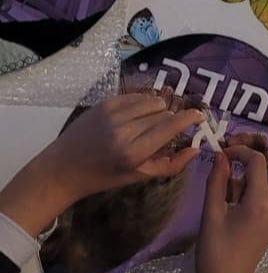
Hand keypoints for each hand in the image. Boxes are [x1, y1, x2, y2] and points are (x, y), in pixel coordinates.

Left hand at [0, 94, 202, 239]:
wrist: (62, 169)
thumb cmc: (102, 177)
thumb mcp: (137, 176)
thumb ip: (170, 165)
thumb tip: (196, 148)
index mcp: (134, 152)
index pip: (172, 125)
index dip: (190, 118)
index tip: (199, 117)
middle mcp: (125, 130)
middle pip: (165, 113)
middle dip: (170, 120)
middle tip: (164, 131)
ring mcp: (113, 114)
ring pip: (154, 101)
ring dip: (158, 110)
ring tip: (148, 123)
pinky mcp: (106, 103)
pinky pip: (138, 96)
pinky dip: (143, 104)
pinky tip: (135, 116)